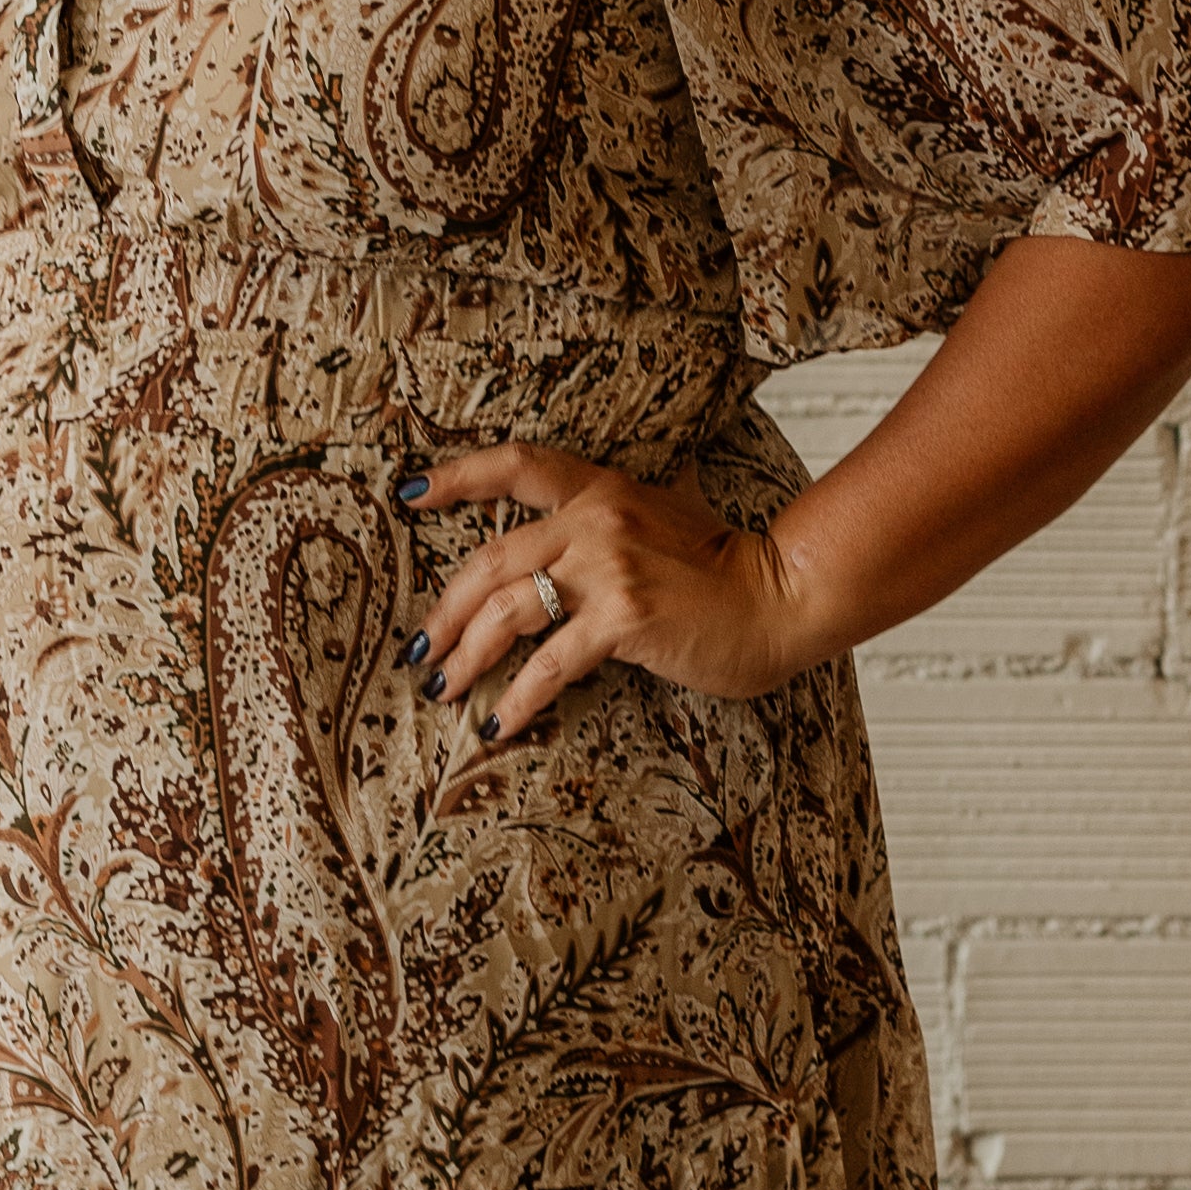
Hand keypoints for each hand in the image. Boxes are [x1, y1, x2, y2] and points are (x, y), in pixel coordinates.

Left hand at [398, 438, 829, 742]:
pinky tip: (496, 724)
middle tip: (420, 648)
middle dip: (444, 610)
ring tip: (443, 689)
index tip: (408, 493)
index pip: (517, 466)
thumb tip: (592, 532)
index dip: (457, 476)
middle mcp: (597, 519)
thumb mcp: (668, 517)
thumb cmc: (727, 571)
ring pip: (506, 610)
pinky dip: (515, 699)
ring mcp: (608, 566)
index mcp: (602, 490)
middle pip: (490, 559)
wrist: (781, 599)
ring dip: (464, 656)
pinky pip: (548, 662)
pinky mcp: (624, 616)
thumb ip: (622, 517)